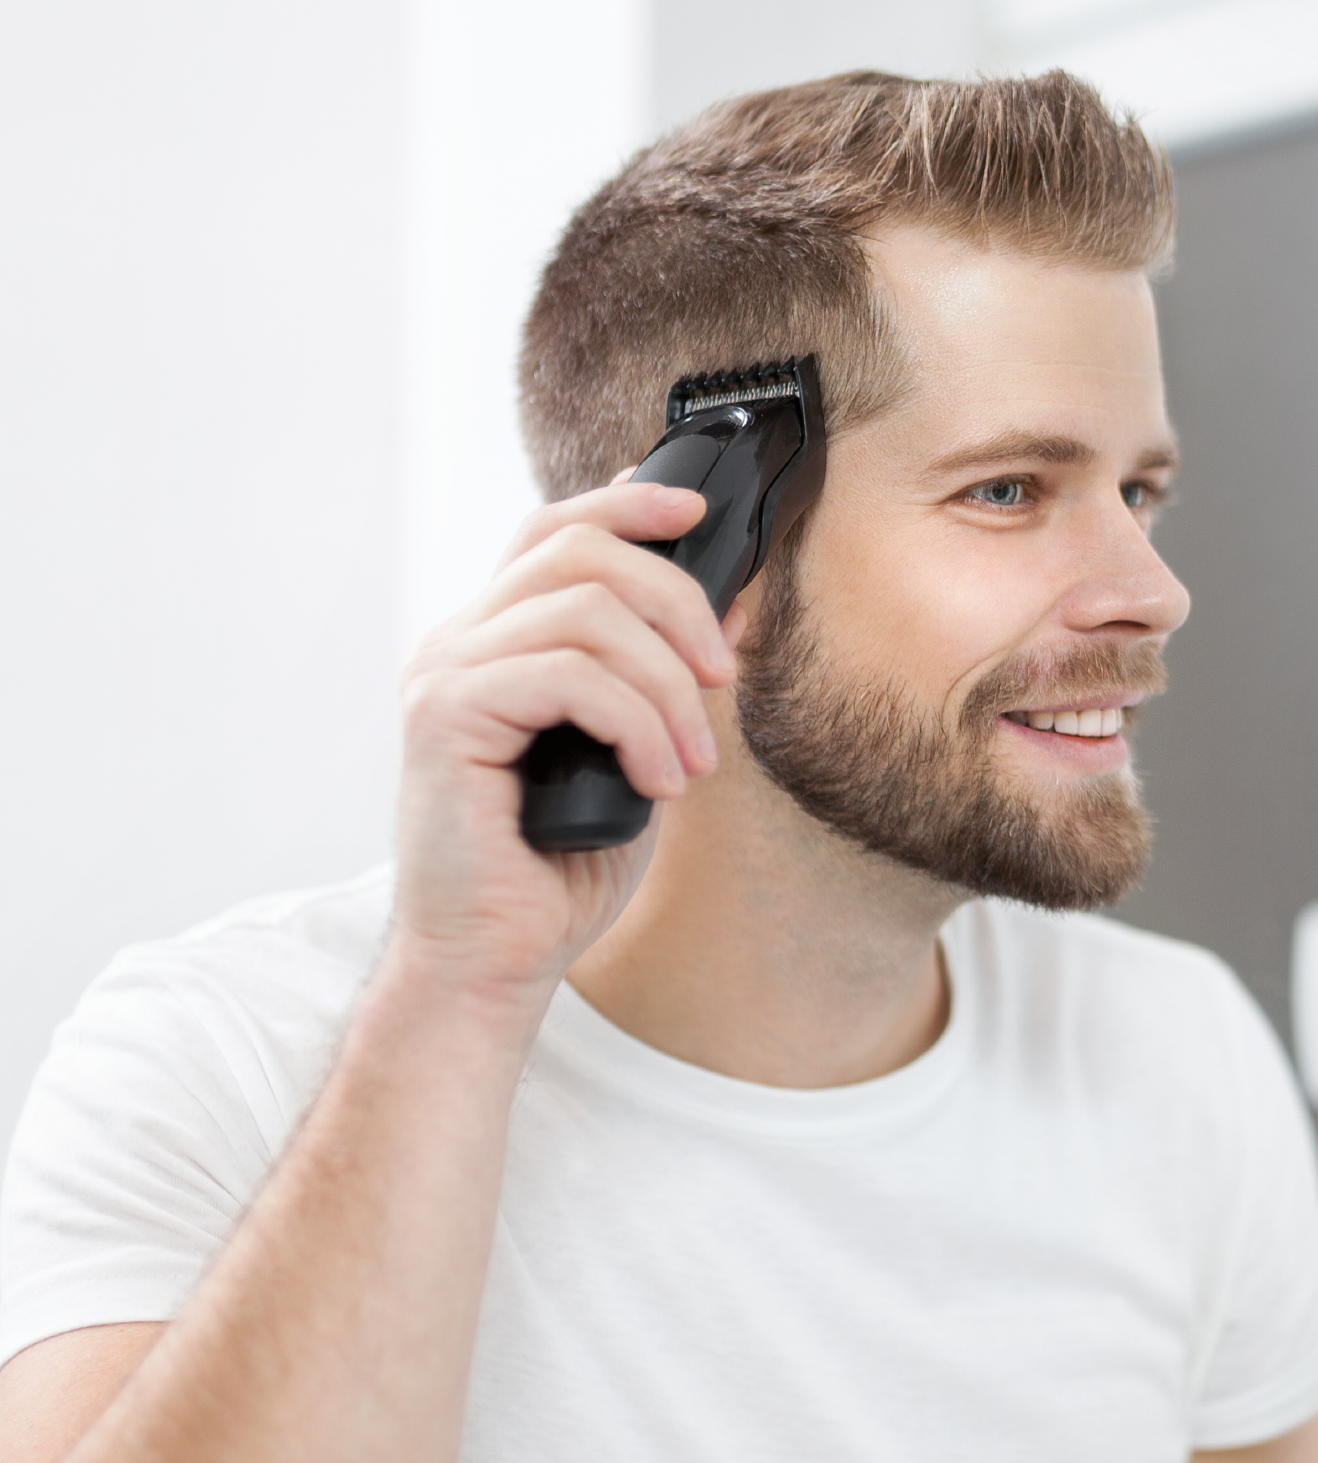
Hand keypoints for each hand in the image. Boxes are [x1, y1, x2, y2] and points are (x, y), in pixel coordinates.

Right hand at [389, 480, 733, 1007]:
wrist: (495, 958)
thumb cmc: (556, 870)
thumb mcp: (639, 755)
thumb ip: (666, 680)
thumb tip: (728, 607)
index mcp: (497, 642)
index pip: (552, 531)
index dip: (626, 503)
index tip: (698, 512)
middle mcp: (459, 643)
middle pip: (577, 549)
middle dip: (675, 600)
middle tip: (723, 677)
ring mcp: (444, 673)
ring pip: (584, 611)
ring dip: (666, 684)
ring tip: (693, 762)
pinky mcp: (444, 715)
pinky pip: (568, 675)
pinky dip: (637, 724)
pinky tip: (657, 780)